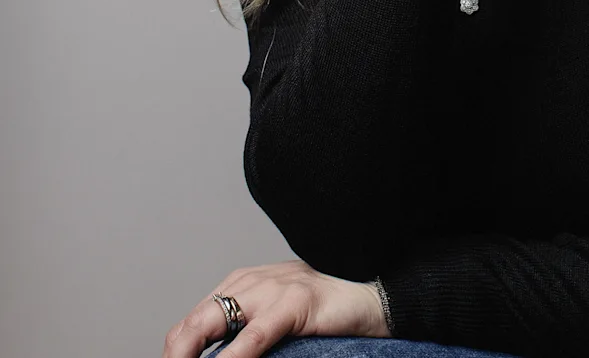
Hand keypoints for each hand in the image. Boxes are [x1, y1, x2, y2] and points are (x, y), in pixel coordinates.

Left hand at [162, 259, 389, 357]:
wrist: (371, 298)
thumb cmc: (322, 313)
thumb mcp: (273, 319)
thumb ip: (242, 334)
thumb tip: (212, 357)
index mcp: (238, 285)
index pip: (187, 327)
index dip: (174, 357)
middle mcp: (247, 282)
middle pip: (189, 327)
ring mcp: (270, 289)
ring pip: (210, 326)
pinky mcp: (294, 302)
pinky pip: (251, 338)